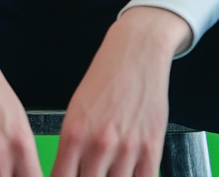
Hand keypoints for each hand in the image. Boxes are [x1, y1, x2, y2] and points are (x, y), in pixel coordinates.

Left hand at [52, 7, 192, 176]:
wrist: (136, 53)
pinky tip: (130, 175)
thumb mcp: (76, 111)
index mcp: (74, 134)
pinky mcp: (151, 148)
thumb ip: (71, 148)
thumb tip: (67, 175)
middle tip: (92, 174)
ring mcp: (126, 148)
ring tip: (109, 172)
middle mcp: (99, 144)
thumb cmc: (105, 80)